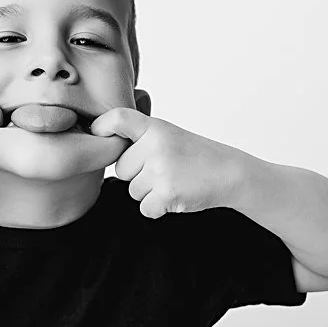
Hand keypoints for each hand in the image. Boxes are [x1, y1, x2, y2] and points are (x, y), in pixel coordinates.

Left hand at [90, 109, 254, 219]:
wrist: (230, 172)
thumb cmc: (194, 155)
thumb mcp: (167, 135)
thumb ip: (139, 137)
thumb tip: (97, 138)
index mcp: (154, 127)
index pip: (117, 118)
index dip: (101, 127)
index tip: (97, 134)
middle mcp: (155, 145)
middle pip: (121, 169)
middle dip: (137, 174)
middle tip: (165, 169)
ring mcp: (161, 169)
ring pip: (132, 190)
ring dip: (149, 192)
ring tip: (174, 180)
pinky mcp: (167, 193)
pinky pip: (144, 208)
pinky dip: (158, 208)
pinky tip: (176, 195)